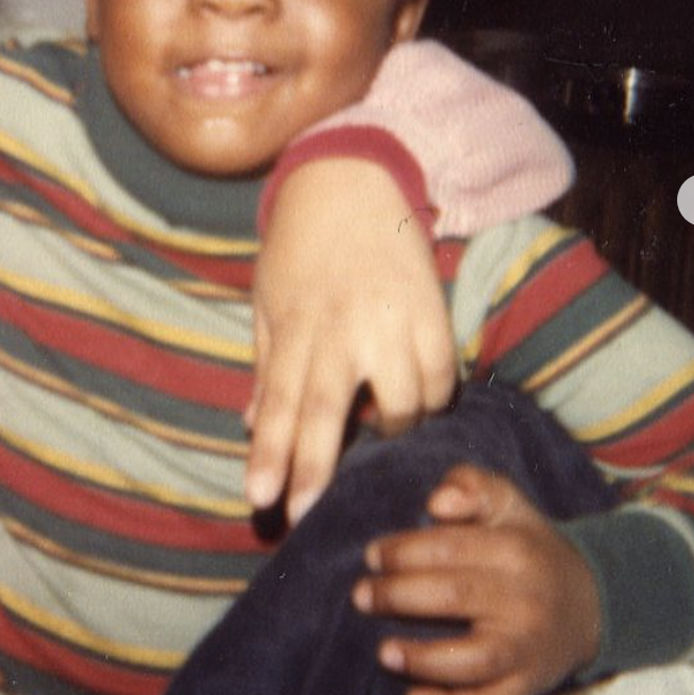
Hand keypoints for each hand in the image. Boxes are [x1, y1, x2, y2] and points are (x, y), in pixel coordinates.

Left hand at [245, 158, 455, 522]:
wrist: (352, 180)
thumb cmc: (299, 246)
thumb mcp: (268, 300)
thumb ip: (267, 365)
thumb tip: (251, 425)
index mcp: (298, 323)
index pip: (282, 402)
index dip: (271, 454)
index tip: (259, 498)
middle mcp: (345, 326)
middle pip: (331, 410)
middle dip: (317, 468)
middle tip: (305, 515)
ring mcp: (395, 319)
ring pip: (404, 403)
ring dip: (391, 431)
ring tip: (379, 433)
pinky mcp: (435, 310)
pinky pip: (442, 377)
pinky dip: (431, 399)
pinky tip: (415, 400)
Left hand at [352, 463, 601, 694]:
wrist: (590, 601)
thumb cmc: (527, 546)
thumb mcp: (508, 503)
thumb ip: (472, 486)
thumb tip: (436, 502)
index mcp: (516, 550)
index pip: (450, 548)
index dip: (404, 551)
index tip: (371, 555)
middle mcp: (525, 601)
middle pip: (455, 597)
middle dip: (399, 596)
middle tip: (361, 595)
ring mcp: (528, 649)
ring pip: (475, 660)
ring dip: (424, 659)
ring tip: (383, 652)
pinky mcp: (530, 687)